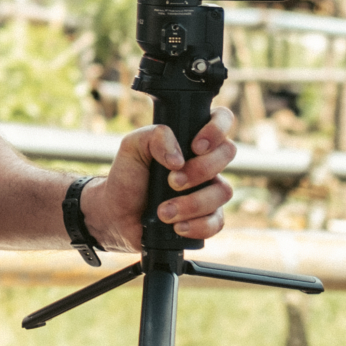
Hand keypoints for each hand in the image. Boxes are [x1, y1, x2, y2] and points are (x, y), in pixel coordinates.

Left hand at [84, 108, 236, 254]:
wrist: (116, 214)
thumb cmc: (128, 177)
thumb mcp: (132, 147)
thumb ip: (154, 137)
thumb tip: (179, 158)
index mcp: (190, 138)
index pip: (221, 118)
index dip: (217, 129)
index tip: (195, 146)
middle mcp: (205, 161)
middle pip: (228, 153)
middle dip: (201, 169)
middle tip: (172, 181)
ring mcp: (209, 190)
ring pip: (223, 191)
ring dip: (192, 203)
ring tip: (164, 211)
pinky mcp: (207, 218)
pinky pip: (217, 222)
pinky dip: (196, 226)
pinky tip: (177, 226)